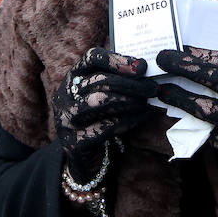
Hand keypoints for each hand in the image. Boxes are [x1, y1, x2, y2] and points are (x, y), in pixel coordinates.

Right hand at [52, 48, 157, 181]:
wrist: (83, 157)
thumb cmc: (97, 118)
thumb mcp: (101, 95)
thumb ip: (117, 81)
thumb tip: (147, 72)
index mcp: (72, 77)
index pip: (92, 58)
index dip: (117, 60)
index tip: (142, 67)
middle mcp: (64, 95)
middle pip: (98, 80)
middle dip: (129, 83)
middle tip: (152, 88)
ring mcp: (66, 118)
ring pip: (99, 101)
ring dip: (128, 100)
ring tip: (147, 101)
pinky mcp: (74, 140)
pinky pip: (105, 126)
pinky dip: (127, 120)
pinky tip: (141, 117)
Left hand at [155, 46, 217, 184]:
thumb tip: (200, 57)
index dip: (200, 54)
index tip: (178, 47)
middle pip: (215, 80)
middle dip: (185, 68)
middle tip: (162, 60)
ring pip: (207, 111)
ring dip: (181, 99)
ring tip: (163, 91)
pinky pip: (212, 135)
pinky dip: (197, 126)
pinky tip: (184, 117)